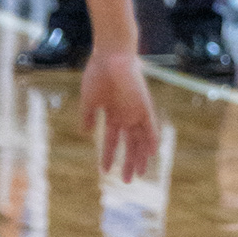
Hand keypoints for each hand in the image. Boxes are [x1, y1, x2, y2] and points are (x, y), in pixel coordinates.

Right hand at [79, 48, 160, 181]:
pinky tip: (150, 153)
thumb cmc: (98, 73)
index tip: (104, 170)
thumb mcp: (89, 100)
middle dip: (127, 162)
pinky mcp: (143, 105)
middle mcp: (126, 115)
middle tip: (125, 181)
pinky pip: (150, 125)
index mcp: (113, 114)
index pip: (112, 140)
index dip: (108, 155)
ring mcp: (136, 110)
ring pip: (140, 139)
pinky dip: (151, 138)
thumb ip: (88, 117)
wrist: (110, 55)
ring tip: (138, 174)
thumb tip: (86, 133)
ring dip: (139, 156)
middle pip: (129, 144)